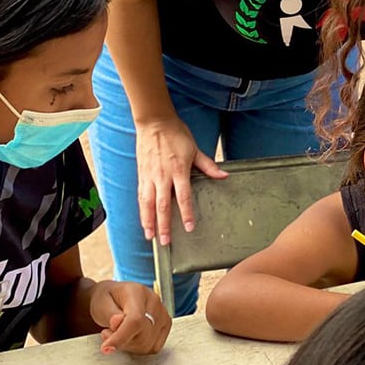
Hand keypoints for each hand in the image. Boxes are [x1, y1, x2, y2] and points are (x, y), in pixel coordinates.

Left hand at [90, 281, 171, 354]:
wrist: (116, 297)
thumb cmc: (107, 299)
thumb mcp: (101, 304)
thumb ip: (109, 314)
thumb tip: (117, 323)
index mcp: (137, 293)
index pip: (135, 320)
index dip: (121, 337)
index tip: (105, 348)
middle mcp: (155, 302)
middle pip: (142, 336)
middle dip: (121, 342)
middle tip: (106, 333)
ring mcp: (163, 314)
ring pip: (147, 345)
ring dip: (129, 346)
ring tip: (118, 333)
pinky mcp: (166, 325)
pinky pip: (153, 347)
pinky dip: (139, 348)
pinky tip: (130, 338)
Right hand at [135, 117, 226, 244]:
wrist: (154, 122)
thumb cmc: (176, 134)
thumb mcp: (195, 149)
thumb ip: (208, 165)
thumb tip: (224, 176)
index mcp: (178, 170)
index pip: (183, 197)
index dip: (186, 213)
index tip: (188, 227)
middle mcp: (162, 176)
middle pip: (162, 205)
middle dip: (163, 225)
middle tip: (165, 241)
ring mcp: (149, 176)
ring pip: (147, 203)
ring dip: (148, 221)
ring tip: (150, 237)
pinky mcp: (141, 174)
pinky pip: (141, 196)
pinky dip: (141, 210)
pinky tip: (143, 219)